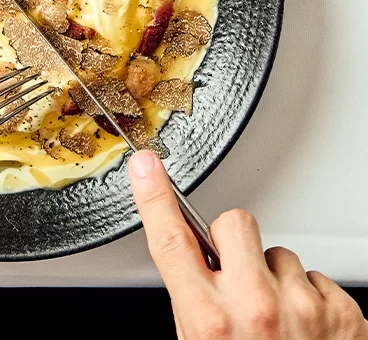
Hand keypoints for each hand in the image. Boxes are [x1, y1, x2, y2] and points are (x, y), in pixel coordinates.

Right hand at [128, 150, 367, 338]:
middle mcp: (254, 308)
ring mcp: (301, 308)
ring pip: (278, 252)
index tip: (145, 164)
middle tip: (237, 276)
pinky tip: (305, 329)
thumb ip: (194, 298)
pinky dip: (309, 298)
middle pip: (233, 222)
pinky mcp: (342, 312)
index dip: (154, 196)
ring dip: (274, 277)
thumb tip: (192, 254)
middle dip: (232, 241)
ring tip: (277, 320)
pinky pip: (314, 277)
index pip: (170, 240)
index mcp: (208, 320)